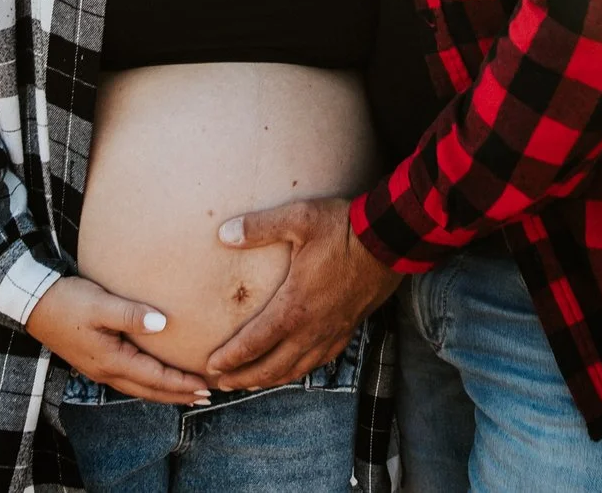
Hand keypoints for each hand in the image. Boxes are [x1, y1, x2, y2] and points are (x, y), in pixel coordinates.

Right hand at [23, 276, 213, 404]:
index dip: (182, 383)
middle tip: (206, 398)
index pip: (155, 378)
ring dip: (164, 391)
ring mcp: (99, 369)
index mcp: (112, 361)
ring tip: (186, 392)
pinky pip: (129, 379)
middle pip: (150, 390)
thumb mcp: (100, 304)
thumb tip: (163, 323)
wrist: (33, 303)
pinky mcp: (94, 360)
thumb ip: (131, 314)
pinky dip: (149, 382)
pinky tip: (154, 377)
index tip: (207, 386)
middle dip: (178, 395)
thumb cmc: (67, 301)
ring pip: (139, 387)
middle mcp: (107, 371)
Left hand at [203, 197, 399, 389]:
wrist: (390, 242)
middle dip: (244, 378)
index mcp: (294, 306)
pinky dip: (298, 372)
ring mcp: (331, 332)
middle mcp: (312, 328)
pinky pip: (317, 362)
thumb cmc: (344, 229)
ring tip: (250, 383)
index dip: (231, 358)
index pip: (255, 343)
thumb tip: (224, 233)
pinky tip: (292, 368)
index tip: (211, 366)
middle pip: (272, 366)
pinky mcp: (347, 330)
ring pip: (295, 369)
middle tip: (221, 383)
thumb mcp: (299, 218)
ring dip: (269, 379)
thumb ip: (259, 227)